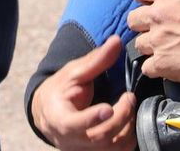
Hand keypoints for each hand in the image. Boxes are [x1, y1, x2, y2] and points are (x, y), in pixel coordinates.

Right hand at [31, 35, 136, 149]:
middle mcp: (69, 140)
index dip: (91, 118)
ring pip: (110, 148)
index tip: (108, 108)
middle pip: (99, 137)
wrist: (49, 113)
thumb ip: (96, 60)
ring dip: (127, 128)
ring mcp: (82, 150)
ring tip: (130, 107)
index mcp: (59, 118)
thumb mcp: (74, 72)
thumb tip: (116, 41)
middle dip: (120, 117)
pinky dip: (128, 140)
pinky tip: (130, 122)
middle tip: (129, 98)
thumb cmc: (60, 90)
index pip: (73, 124)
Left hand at [126, 0, 179, 86]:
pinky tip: (168, 65)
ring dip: (150, 47)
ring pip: (138, 44)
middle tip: (157, 29)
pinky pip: (146, 67)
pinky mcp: (162, 64)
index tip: (143, 0)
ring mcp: (157, 41)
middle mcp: (157, 15)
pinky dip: (155, 68)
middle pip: (132, 19)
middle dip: (142, 24)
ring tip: (167, 49)